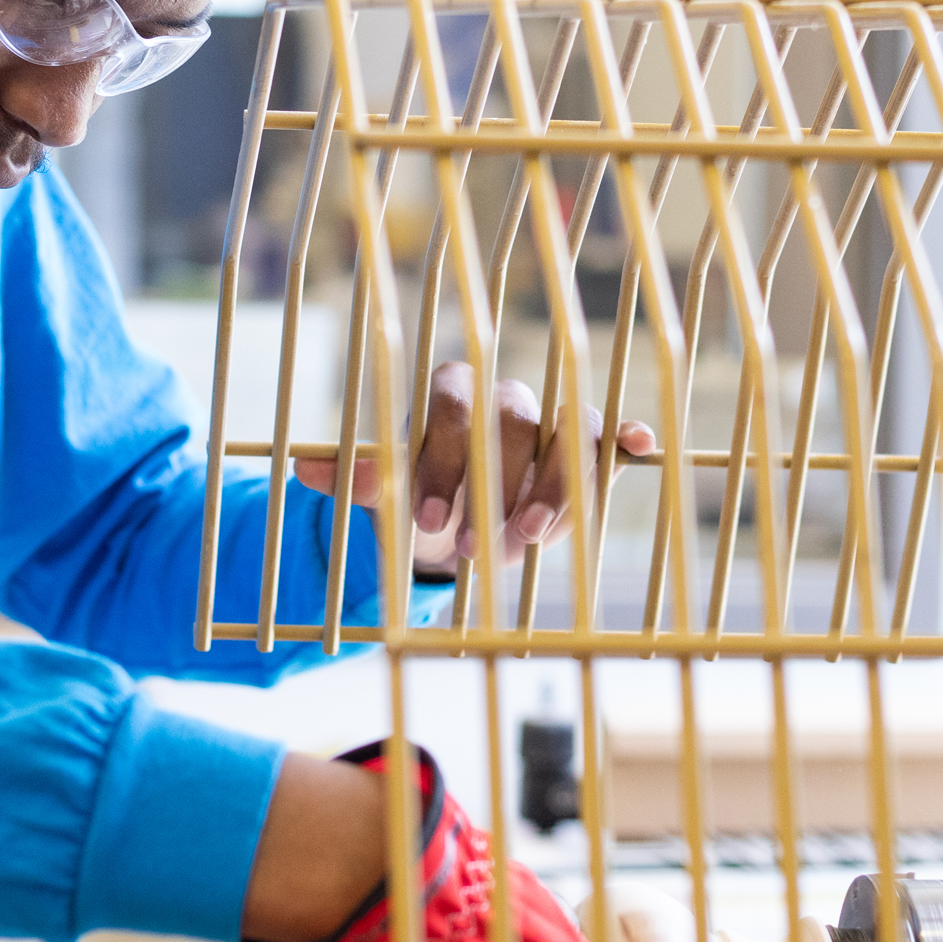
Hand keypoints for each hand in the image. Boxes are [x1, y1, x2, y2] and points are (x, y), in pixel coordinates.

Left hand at [292, 363, 657, 572]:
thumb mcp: (389, 496)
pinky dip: (625, 436)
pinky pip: (610, 434)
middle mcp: (506, 399)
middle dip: (496, 485)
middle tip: (472, 545)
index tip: (425, 519)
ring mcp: (551, 423)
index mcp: (452, 396)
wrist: (463, 525)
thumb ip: (360, 479)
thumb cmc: (425, 500)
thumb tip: (302, 467)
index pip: (452, 409)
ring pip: (566, 434)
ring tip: (529, 538)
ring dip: (552, 484)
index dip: (441, 462)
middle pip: (515, 421)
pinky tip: (640, 447)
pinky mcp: (587, 451)